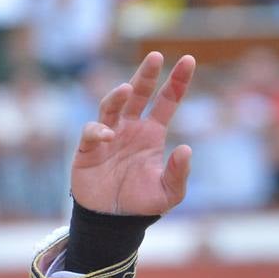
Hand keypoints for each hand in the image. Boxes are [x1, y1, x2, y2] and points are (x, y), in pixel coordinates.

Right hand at [71, 51, 194, 215]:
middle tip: (156, 56)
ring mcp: (108, 135)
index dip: (177, 82)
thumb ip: (178, 173)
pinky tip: (108, 136)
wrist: (113, 221)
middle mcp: (130, 128)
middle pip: (138, 93)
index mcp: (152, 133)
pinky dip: (98, 131)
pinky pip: (91, 133)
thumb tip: (186, 149)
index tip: (189, 60)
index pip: (166, 101)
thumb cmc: (142, 204)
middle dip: (147, 74)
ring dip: (117, 96)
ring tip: (126, 89)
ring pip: (111, 106)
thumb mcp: (169, 193)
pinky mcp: (88, 149)